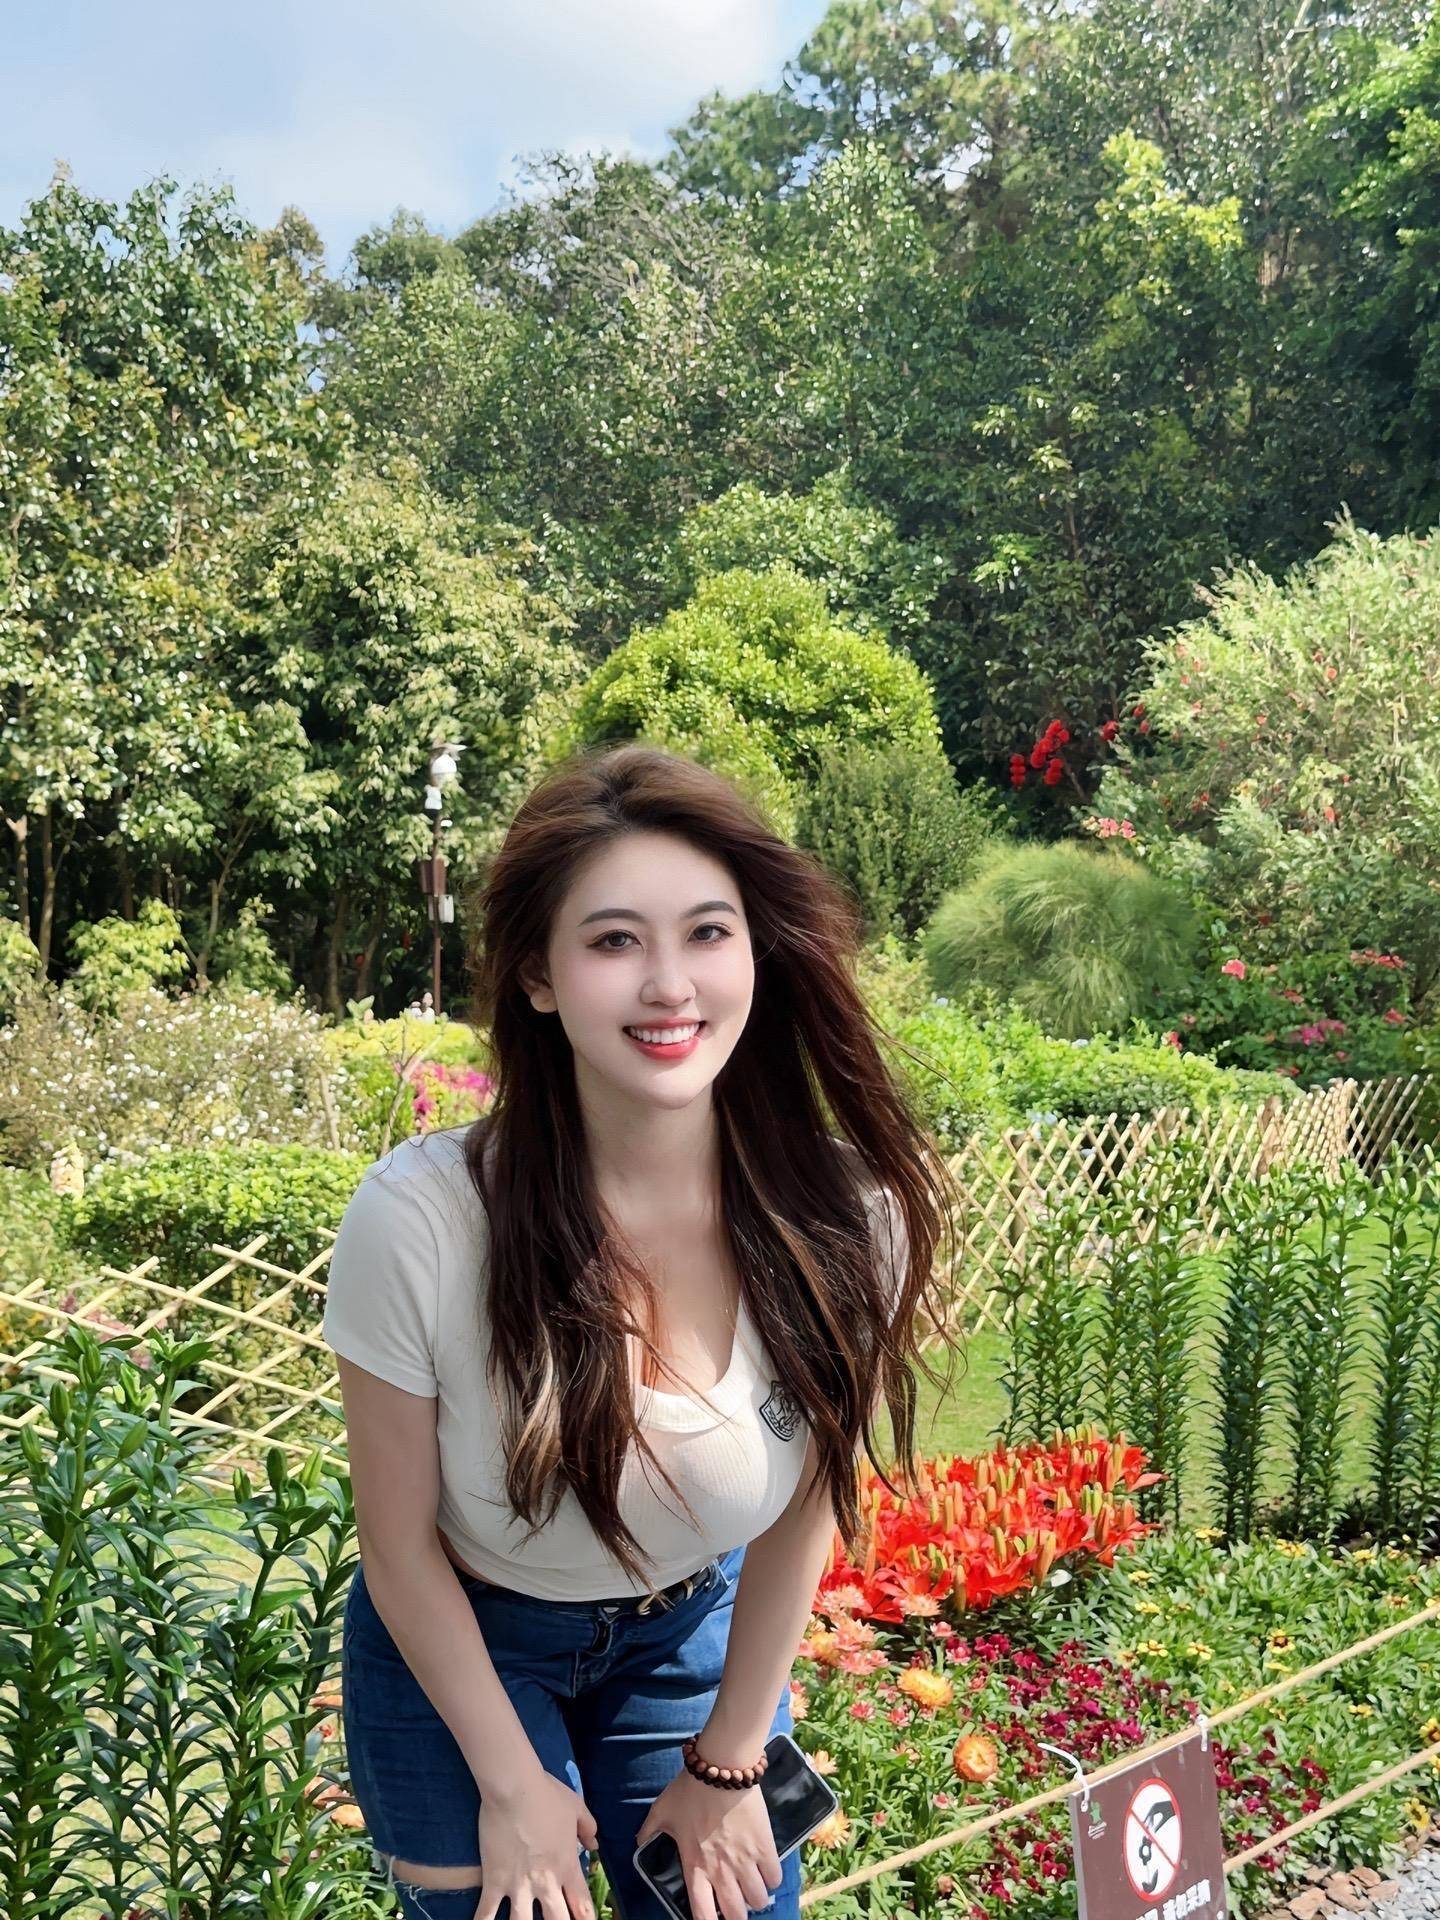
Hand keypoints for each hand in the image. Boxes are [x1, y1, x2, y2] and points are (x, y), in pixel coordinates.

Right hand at [476, 1770, 599, 1919]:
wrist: (514, 1787)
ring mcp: (519, 1886)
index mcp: (567, 1867)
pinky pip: (486, 1914)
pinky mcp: (494, 1881)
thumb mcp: (575, 1807)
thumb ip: (588, 1827)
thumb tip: (595, 1844)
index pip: (583, 1907)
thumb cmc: (546, 1794)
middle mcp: (546, 1883)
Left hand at [635, 1769, 782, 1919]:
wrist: (720, 1767)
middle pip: (736, 1915)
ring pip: (758, 1900)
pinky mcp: (765, 1846)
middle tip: (735, 1902)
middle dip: (737, 1915)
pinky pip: (775, 1877)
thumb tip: (638, 1842)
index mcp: (695, 1866)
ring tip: (751, 1886)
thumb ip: (648, 1831)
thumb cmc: (689, 1790)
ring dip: (755, 1897)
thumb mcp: (661, 1811)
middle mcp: (721, 1871)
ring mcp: (745, 1860)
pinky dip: (771, 1878)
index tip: (711, 1918)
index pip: (702, 1914)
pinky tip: (764, 1869)